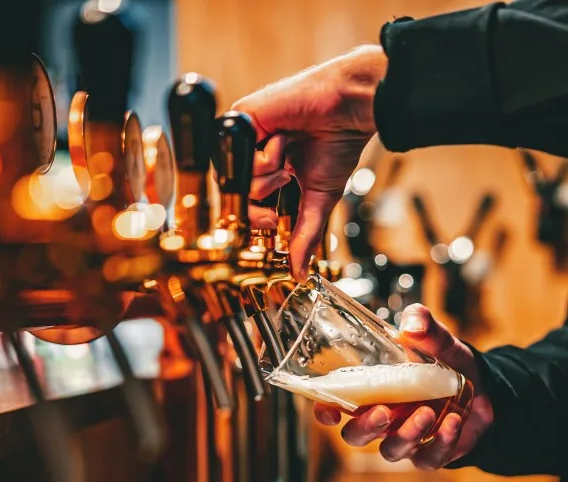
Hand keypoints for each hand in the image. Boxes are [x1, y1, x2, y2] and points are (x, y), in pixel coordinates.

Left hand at [231, 44, 387, 281]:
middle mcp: (252, 157)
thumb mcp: (319, 199)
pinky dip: (268, 157)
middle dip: (259, 203)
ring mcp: (244, 141)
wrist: (347, 108)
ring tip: (289, 155)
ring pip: (237, 182)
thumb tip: (300, 272)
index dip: (257, 220)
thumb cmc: (336, 144)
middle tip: (283, 186)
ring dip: (269, 176)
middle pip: (235, 197)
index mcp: (268, 173)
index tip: (273, 220)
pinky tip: (284, 139)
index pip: (246, 208)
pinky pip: (242, 159)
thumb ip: (304, 235)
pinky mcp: (240, 122)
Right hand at [313, 304, 494, 469]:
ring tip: (426, 412)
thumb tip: (412, 325)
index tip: (330, 411)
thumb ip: (423, 323)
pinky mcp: (431, 452)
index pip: (335, 404)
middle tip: (384, 412)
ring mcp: (405, 438)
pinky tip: (452, 421)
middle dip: (365, 428)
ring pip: (391, 450)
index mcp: (369, 390)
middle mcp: (381, 417)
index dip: (325, 411)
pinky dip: (440, 443)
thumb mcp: (436, 338)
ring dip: (406, 435)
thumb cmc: (445, 361)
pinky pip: (428, 458)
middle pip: (355, 435)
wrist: (483, 386)